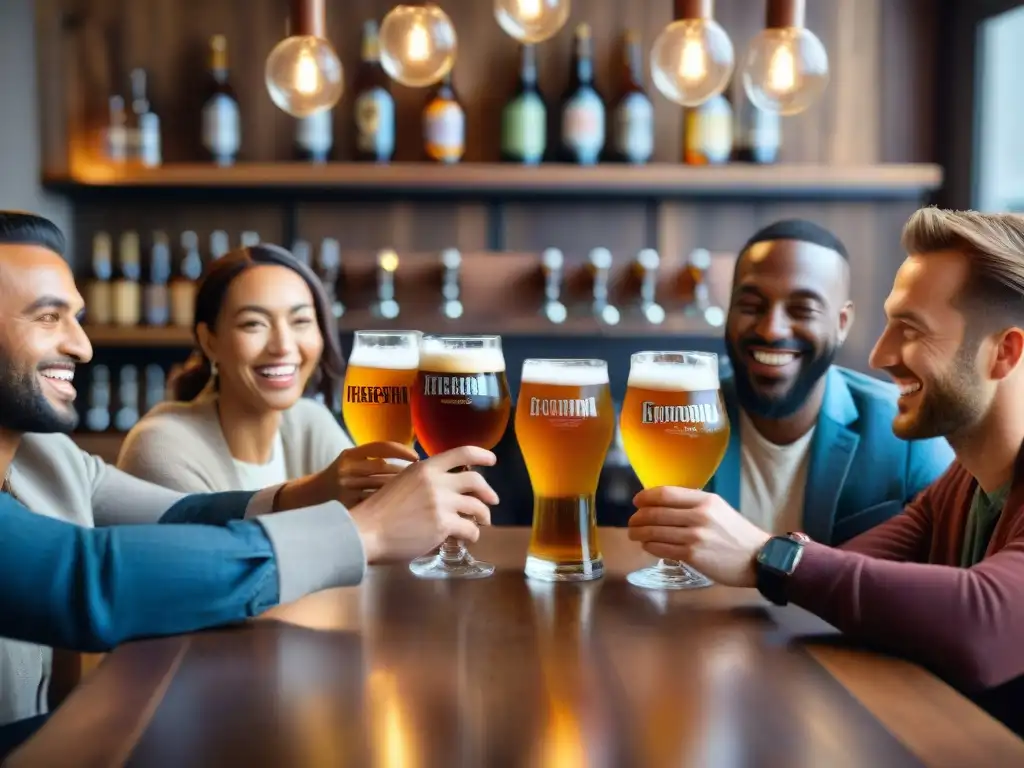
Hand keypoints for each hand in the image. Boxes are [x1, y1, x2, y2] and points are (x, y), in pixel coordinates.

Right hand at [328, 441, 420, 507]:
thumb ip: (373, 455)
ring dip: (399, 487)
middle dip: (404, 472)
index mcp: (350, 454)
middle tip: (419, 476)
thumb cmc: (343, 473)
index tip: (417, 457)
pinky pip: (374, 502)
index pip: (381, 447)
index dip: (402, 450)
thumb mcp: (352, 458)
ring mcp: (347, 486)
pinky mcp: (348, 503)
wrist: (316, 492)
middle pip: (384, 467)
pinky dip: (388, 502)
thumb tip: (407, 455)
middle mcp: (347, 468)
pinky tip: (398, 503)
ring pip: (381, 486)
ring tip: (413, 489)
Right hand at [350, 445, 498, 562]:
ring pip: (477, 507)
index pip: (462, 452)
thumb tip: (442, 488)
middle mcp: (437, 482)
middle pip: (475, 480)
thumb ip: (422, 481)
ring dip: (483, 516)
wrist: (366, 531)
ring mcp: (441, 503)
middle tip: (492, 500)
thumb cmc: (378, 511)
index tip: (492, 460)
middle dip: (488, 491)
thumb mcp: (401, 482)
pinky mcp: (443, 525)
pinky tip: (467, 538)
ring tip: (481, 524)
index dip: (482, 454)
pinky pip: (469, 529)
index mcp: (425, 467)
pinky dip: (472, 534)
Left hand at [628, 487, 770, 587]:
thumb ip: (693, 504)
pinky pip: (662, 549)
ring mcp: (695, 537)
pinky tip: (647, 546)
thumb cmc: (736, 534)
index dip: (646, 497)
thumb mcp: (718, 509)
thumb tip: (662, 503)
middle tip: (631, 521)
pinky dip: (650, 546)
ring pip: (655, 532)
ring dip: (639, 533)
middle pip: (655, 513)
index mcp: (705, 500)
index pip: (665, 494)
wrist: (758, 559)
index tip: (636, 501)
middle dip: (637, 518)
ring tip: (634, 534)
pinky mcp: (692, 556)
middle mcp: (699, 516)